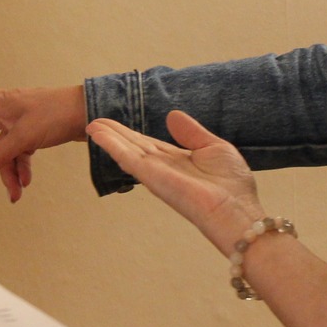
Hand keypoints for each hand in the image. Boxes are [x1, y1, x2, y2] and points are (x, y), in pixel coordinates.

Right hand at [0, 64, 87, 201]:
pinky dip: (20, 168)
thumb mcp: (23, 138)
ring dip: (4, 173)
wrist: (91, 114)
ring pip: (1, 150)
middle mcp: (3, 110)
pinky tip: (25, 184)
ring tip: (14, 195)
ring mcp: (18, 121)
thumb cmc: (56, 115)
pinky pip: (18, 152)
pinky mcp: (32, 131)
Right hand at [85, 110, 262, 251]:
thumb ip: (192, 133)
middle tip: (93, 121)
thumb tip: (172, 115)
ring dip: (108, 138)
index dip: (131, 134)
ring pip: (127, 151)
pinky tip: (98, 134)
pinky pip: (128, 157)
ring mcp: (155, 173)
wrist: (236, 211)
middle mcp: (163, 168)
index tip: (115, 124)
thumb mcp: (215, 148)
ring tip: (90, 125)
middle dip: (114, 134)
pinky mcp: (152, 177)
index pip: (148, 144)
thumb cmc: (232, 186)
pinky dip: (112, 144)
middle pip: (133, 146)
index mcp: (177, 161)